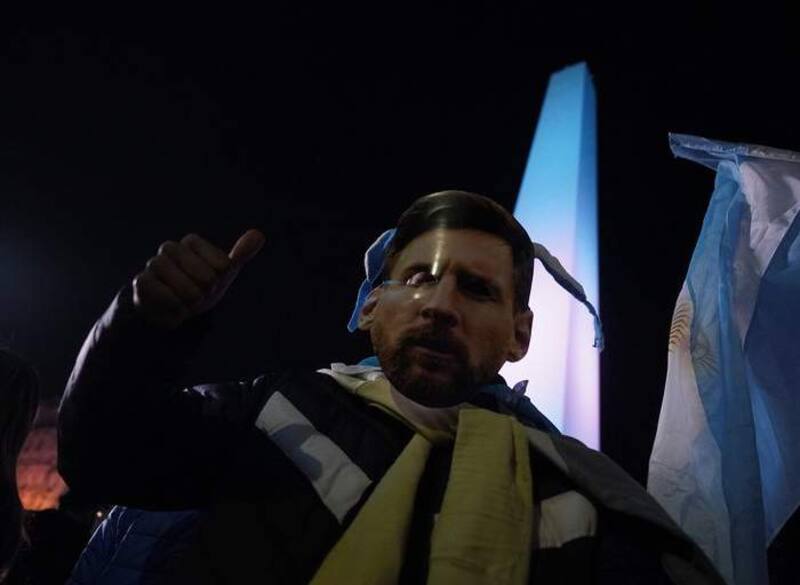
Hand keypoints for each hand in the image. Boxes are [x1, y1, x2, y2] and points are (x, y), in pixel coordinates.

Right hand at [132, 229, 265, 328]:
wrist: (171, 309)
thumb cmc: (199, 286)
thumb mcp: (223, 272)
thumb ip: (240, 254)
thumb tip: (259, 234)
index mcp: (191, 242)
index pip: (220, 264)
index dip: (219, 279)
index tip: (211, 281)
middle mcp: (170, 248)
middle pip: (204, 276)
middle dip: (206, 292)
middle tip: (198, 293)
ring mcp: (154, 264)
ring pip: (184, 287)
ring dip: (191, 301)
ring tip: (186, 301)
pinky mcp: (141, 282)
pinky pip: (165, 296)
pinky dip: (175, 307)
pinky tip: (173, 306)